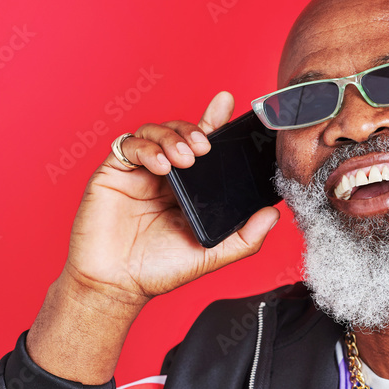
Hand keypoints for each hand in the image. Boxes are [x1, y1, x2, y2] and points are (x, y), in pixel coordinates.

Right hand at [26, 92, 278, 383]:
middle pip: (181, 132)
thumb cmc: (160, 270)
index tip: (228, 103)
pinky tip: (161, 167)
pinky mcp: (114, 172)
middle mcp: (166, 174)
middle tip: (206, 146)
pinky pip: (130, 145)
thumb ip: (245, 237)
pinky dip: (147, 149)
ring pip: (156, 131)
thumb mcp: (212, 254)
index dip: (215, 121)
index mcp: (190, 187)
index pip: (205, 146)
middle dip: (196, 130)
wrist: (117, 285)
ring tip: (185, 159)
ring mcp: (139, 171)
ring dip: (173, 137)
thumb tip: (274, 214)